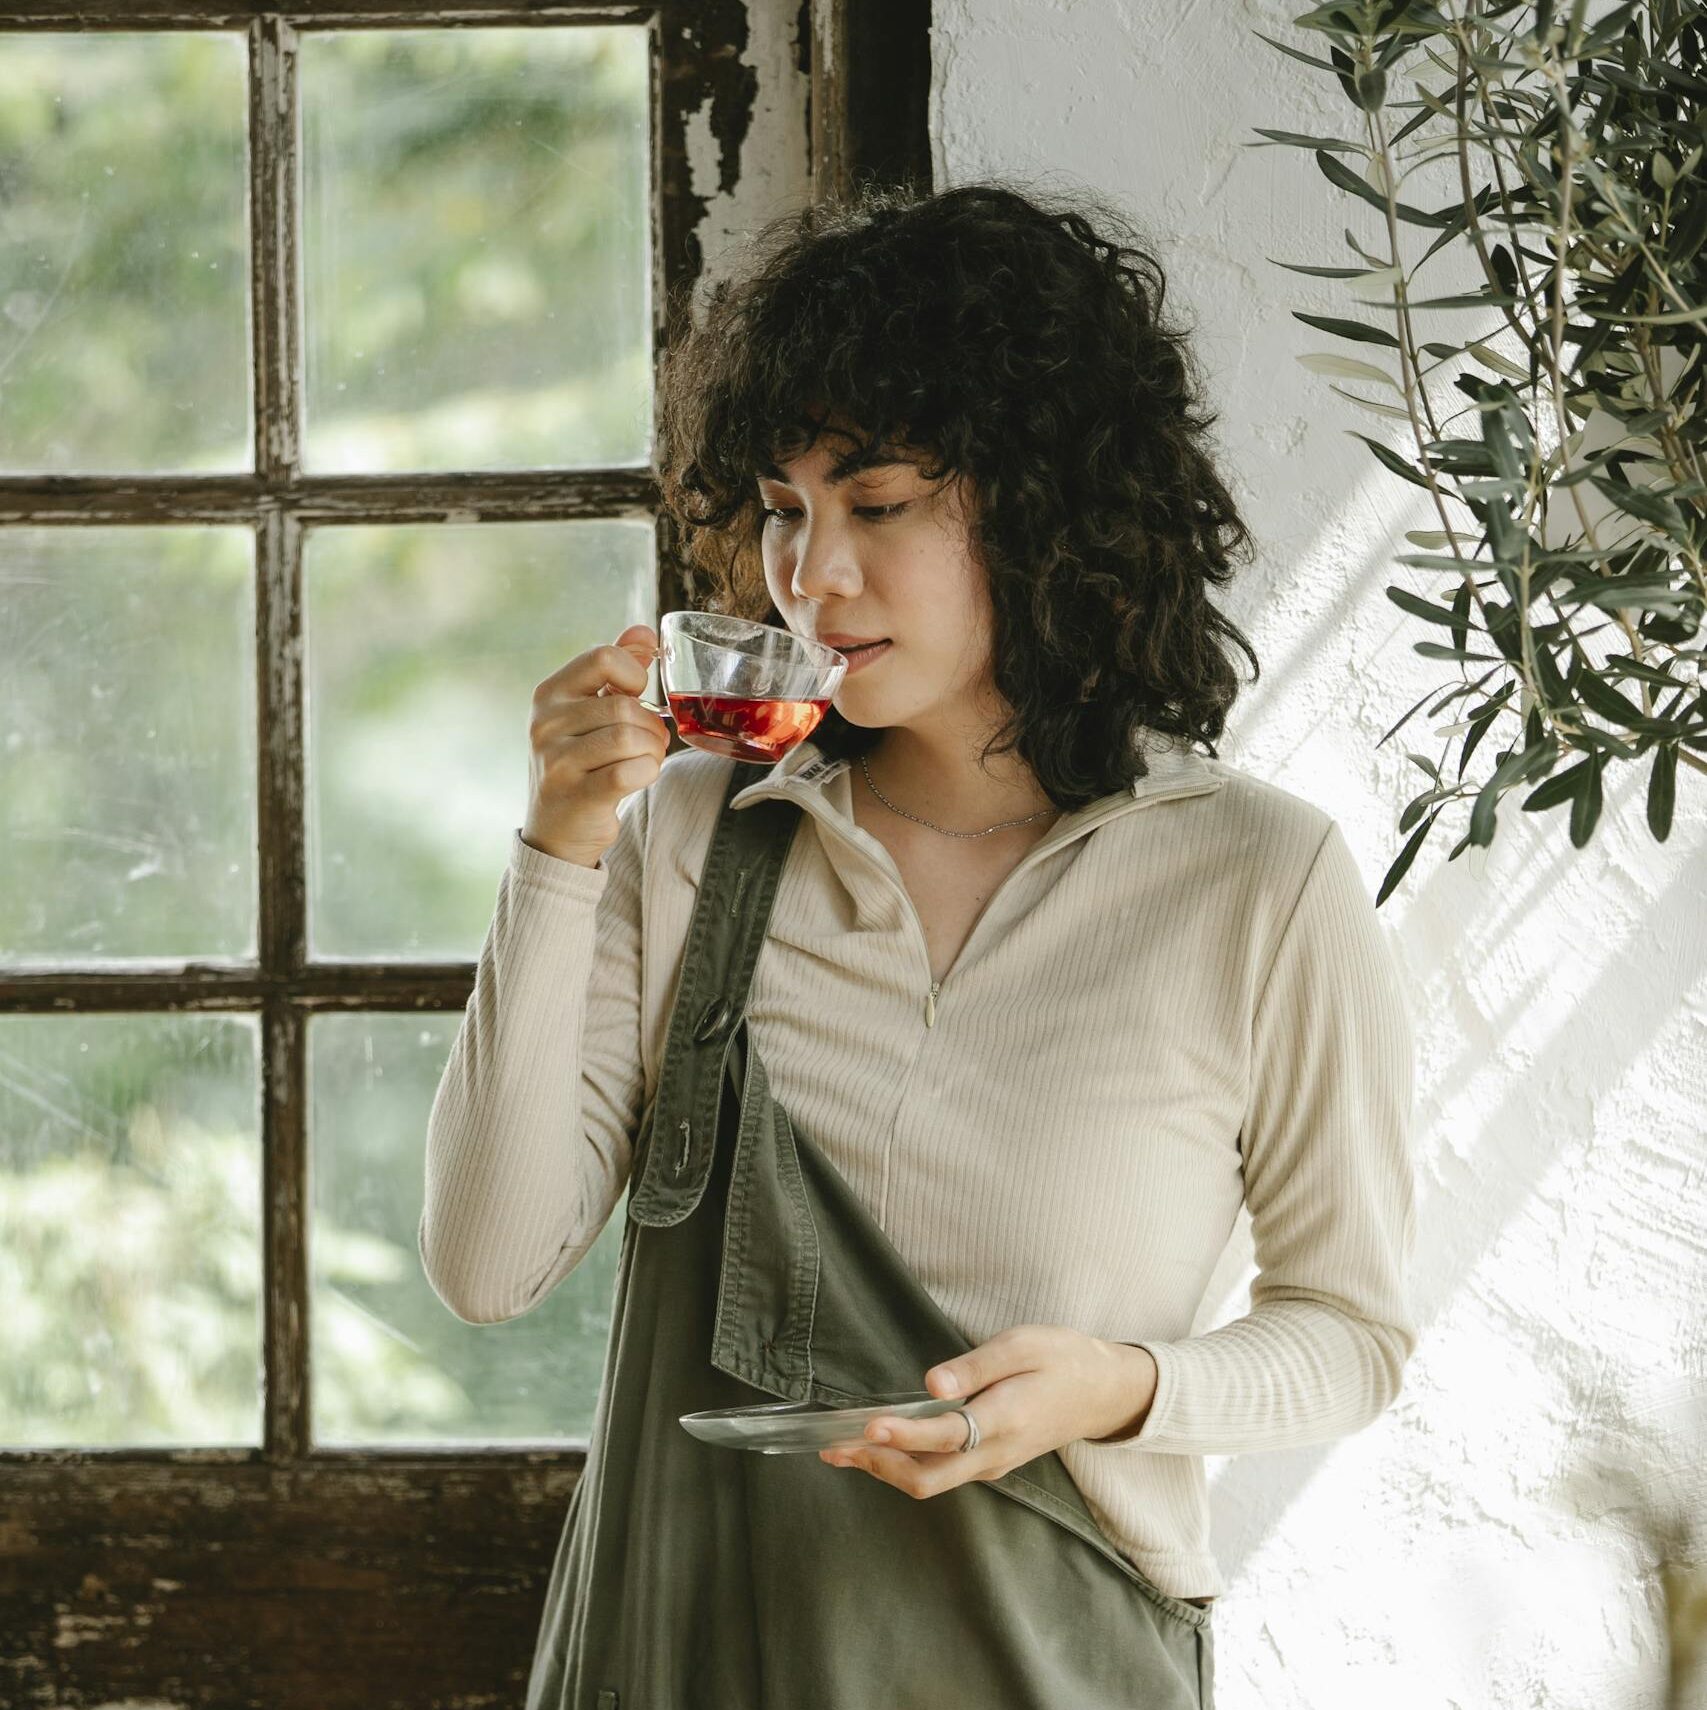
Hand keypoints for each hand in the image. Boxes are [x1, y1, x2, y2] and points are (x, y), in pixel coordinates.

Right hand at [521, 624, 667, 867]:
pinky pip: (630, 771)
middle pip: (625, 705)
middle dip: (652, 725)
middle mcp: (545, 723)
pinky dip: (647, 772)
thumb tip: (643, 632)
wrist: (556, 829)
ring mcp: (556, 760)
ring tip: (644, 760)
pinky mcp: (576, 794)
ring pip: (631, 737)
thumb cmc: (580, 762)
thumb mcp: (589, 711)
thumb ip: (615, 670)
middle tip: (649, 742)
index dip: (634, 674)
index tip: (636, 695)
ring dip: (652, 751)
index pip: (603, 657)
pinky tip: (638, 777)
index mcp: (549, 694)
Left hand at [817, 1325, 1157, 1497]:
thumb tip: (930, 1382)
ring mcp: (991, 1463)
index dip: (904, 1435)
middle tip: (833, 1447)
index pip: (945, 1436)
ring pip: (931, 1481)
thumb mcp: (1024, 1345)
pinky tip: (880, 1446)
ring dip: (885, 1468)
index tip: (868, 1425)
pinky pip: (941, 1474)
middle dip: (877, 1464)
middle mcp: (994, 1453)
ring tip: (841, 1449)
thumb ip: (977, 1365)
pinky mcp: (989, 1461)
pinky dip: (904, 1464)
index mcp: (1004, 1420)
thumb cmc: (1062, 1358)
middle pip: (928, 1478)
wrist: (1103, 1392)